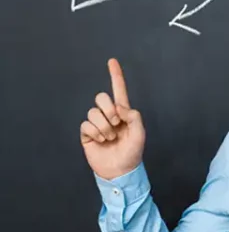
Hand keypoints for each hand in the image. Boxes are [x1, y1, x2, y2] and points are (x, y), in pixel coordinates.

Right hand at [80, 58, 145, 180]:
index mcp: (123, 112)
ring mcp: (97, 124)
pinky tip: (101, 141)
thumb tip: (119, 107)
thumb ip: (133, 115)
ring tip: (110, 137)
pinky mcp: (87, 134)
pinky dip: (95, 132)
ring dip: (104, 126)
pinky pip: (86, 124)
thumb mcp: (140, 133)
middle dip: (109, 110)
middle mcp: (109, 115)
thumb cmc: (132, 152)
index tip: (112, 61)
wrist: (120, 171)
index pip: (118, 90)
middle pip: (101, 97)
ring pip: (93, 111)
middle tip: (117, 124)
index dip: (115, 75)